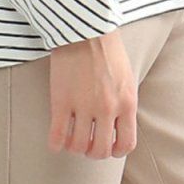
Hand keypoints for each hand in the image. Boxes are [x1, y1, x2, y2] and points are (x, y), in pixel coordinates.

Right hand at [47, 28, 137, 157]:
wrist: (85, 31)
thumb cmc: (108, 51)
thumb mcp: (127, 79)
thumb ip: (124, 104)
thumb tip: (119, 127)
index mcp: (127, 103)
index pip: (126, 144)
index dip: (116, 151)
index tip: (108, 148)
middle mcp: (107, 109)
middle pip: (100, 150)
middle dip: (93, 152)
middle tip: (87, 146)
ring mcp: (83, 106)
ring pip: (78, 146)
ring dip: (74, 148)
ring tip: (71, 141)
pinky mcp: (61, 101)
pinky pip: (58, 135)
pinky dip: (56, 144)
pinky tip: (55, 142)